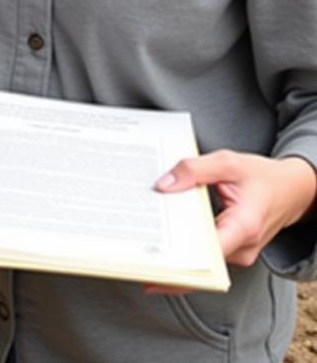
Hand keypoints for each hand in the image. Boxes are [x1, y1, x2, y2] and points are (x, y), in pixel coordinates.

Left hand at [145, 150, 316, 292]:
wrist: (292, 189)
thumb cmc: (261, 176)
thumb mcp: (227, 162)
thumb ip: (194, 170)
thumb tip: (163, 185)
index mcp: (244, 226)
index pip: (208, 255)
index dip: (180, 264)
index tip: (153, 263)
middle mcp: (241, 248)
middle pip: (199, 261)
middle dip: (168, 260)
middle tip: (134, 251)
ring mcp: (237, 253)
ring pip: (201, 260)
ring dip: (174, 252)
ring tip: (140, 241)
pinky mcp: (231, 250)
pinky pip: (205, 253)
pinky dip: (184, 245)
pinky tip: (160, 235)